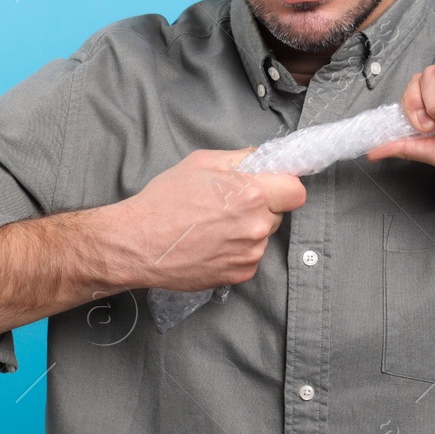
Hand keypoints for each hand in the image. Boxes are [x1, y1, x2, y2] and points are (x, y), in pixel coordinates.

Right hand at [113, 148, 305, 292]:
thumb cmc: (165, 200)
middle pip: (278, 214)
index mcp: (251, 193)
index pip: (295, 191)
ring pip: (263, 236)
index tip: (270, 188)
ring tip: (214, 227)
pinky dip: (237, 251)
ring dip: (248, 231)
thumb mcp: (201, 163)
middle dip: (261, 207)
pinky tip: (211, 245)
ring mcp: (249, 253)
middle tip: (229, 206)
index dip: (283, 187)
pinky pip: (250, 257)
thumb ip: (240, 158)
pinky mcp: (240, 275)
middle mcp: (257, 226)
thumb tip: (261, 160)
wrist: (139, 243)